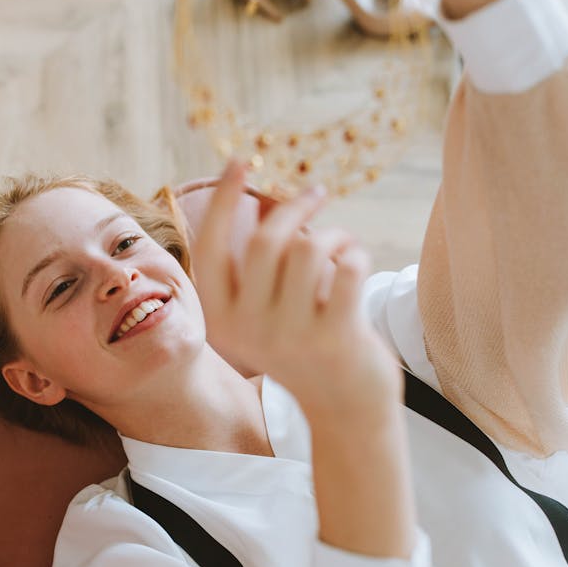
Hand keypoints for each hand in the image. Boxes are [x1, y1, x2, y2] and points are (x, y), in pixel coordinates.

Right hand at [193, 161, 399, 421]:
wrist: (345, 406)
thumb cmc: (305, 343)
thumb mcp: (265, 311)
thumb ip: (258, 265)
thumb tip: (269, 197)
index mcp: (222, 319)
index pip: (211, 246)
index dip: (225, 199)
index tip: (241, 160)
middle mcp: (248, 329)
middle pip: (265, 241)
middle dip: (294, 207)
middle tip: (316, 194)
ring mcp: (290, 336)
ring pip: (308, 249)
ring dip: (332, 235)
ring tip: (342, 247)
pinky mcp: (334, 338)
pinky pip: (347, 267)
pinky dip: (356, 253)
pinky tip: (356, 264)